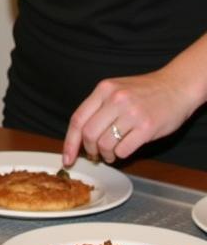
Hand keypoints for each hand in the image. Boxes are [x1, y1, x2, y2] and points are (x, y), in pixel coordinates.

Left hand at [63, 67, 199, 165]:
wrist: (176, 87)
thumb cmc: (145, 91)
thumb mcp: (116, 89)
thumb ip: (98, 107)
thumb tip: (81, 135)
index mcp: (103, 90)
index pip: (77, 119)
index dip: (69, 142)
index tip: (67, 158)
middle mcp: (115, 100)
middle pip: (88, 134)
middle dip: (89, 150)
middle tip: (95, 154)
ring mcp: (132, 113)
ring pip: (106, 144)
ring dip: (106, 154)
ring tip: (111, 154)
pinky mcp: (147, 127)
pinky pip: (124, 149)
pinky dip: (121, 155)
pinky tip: (124, 150)